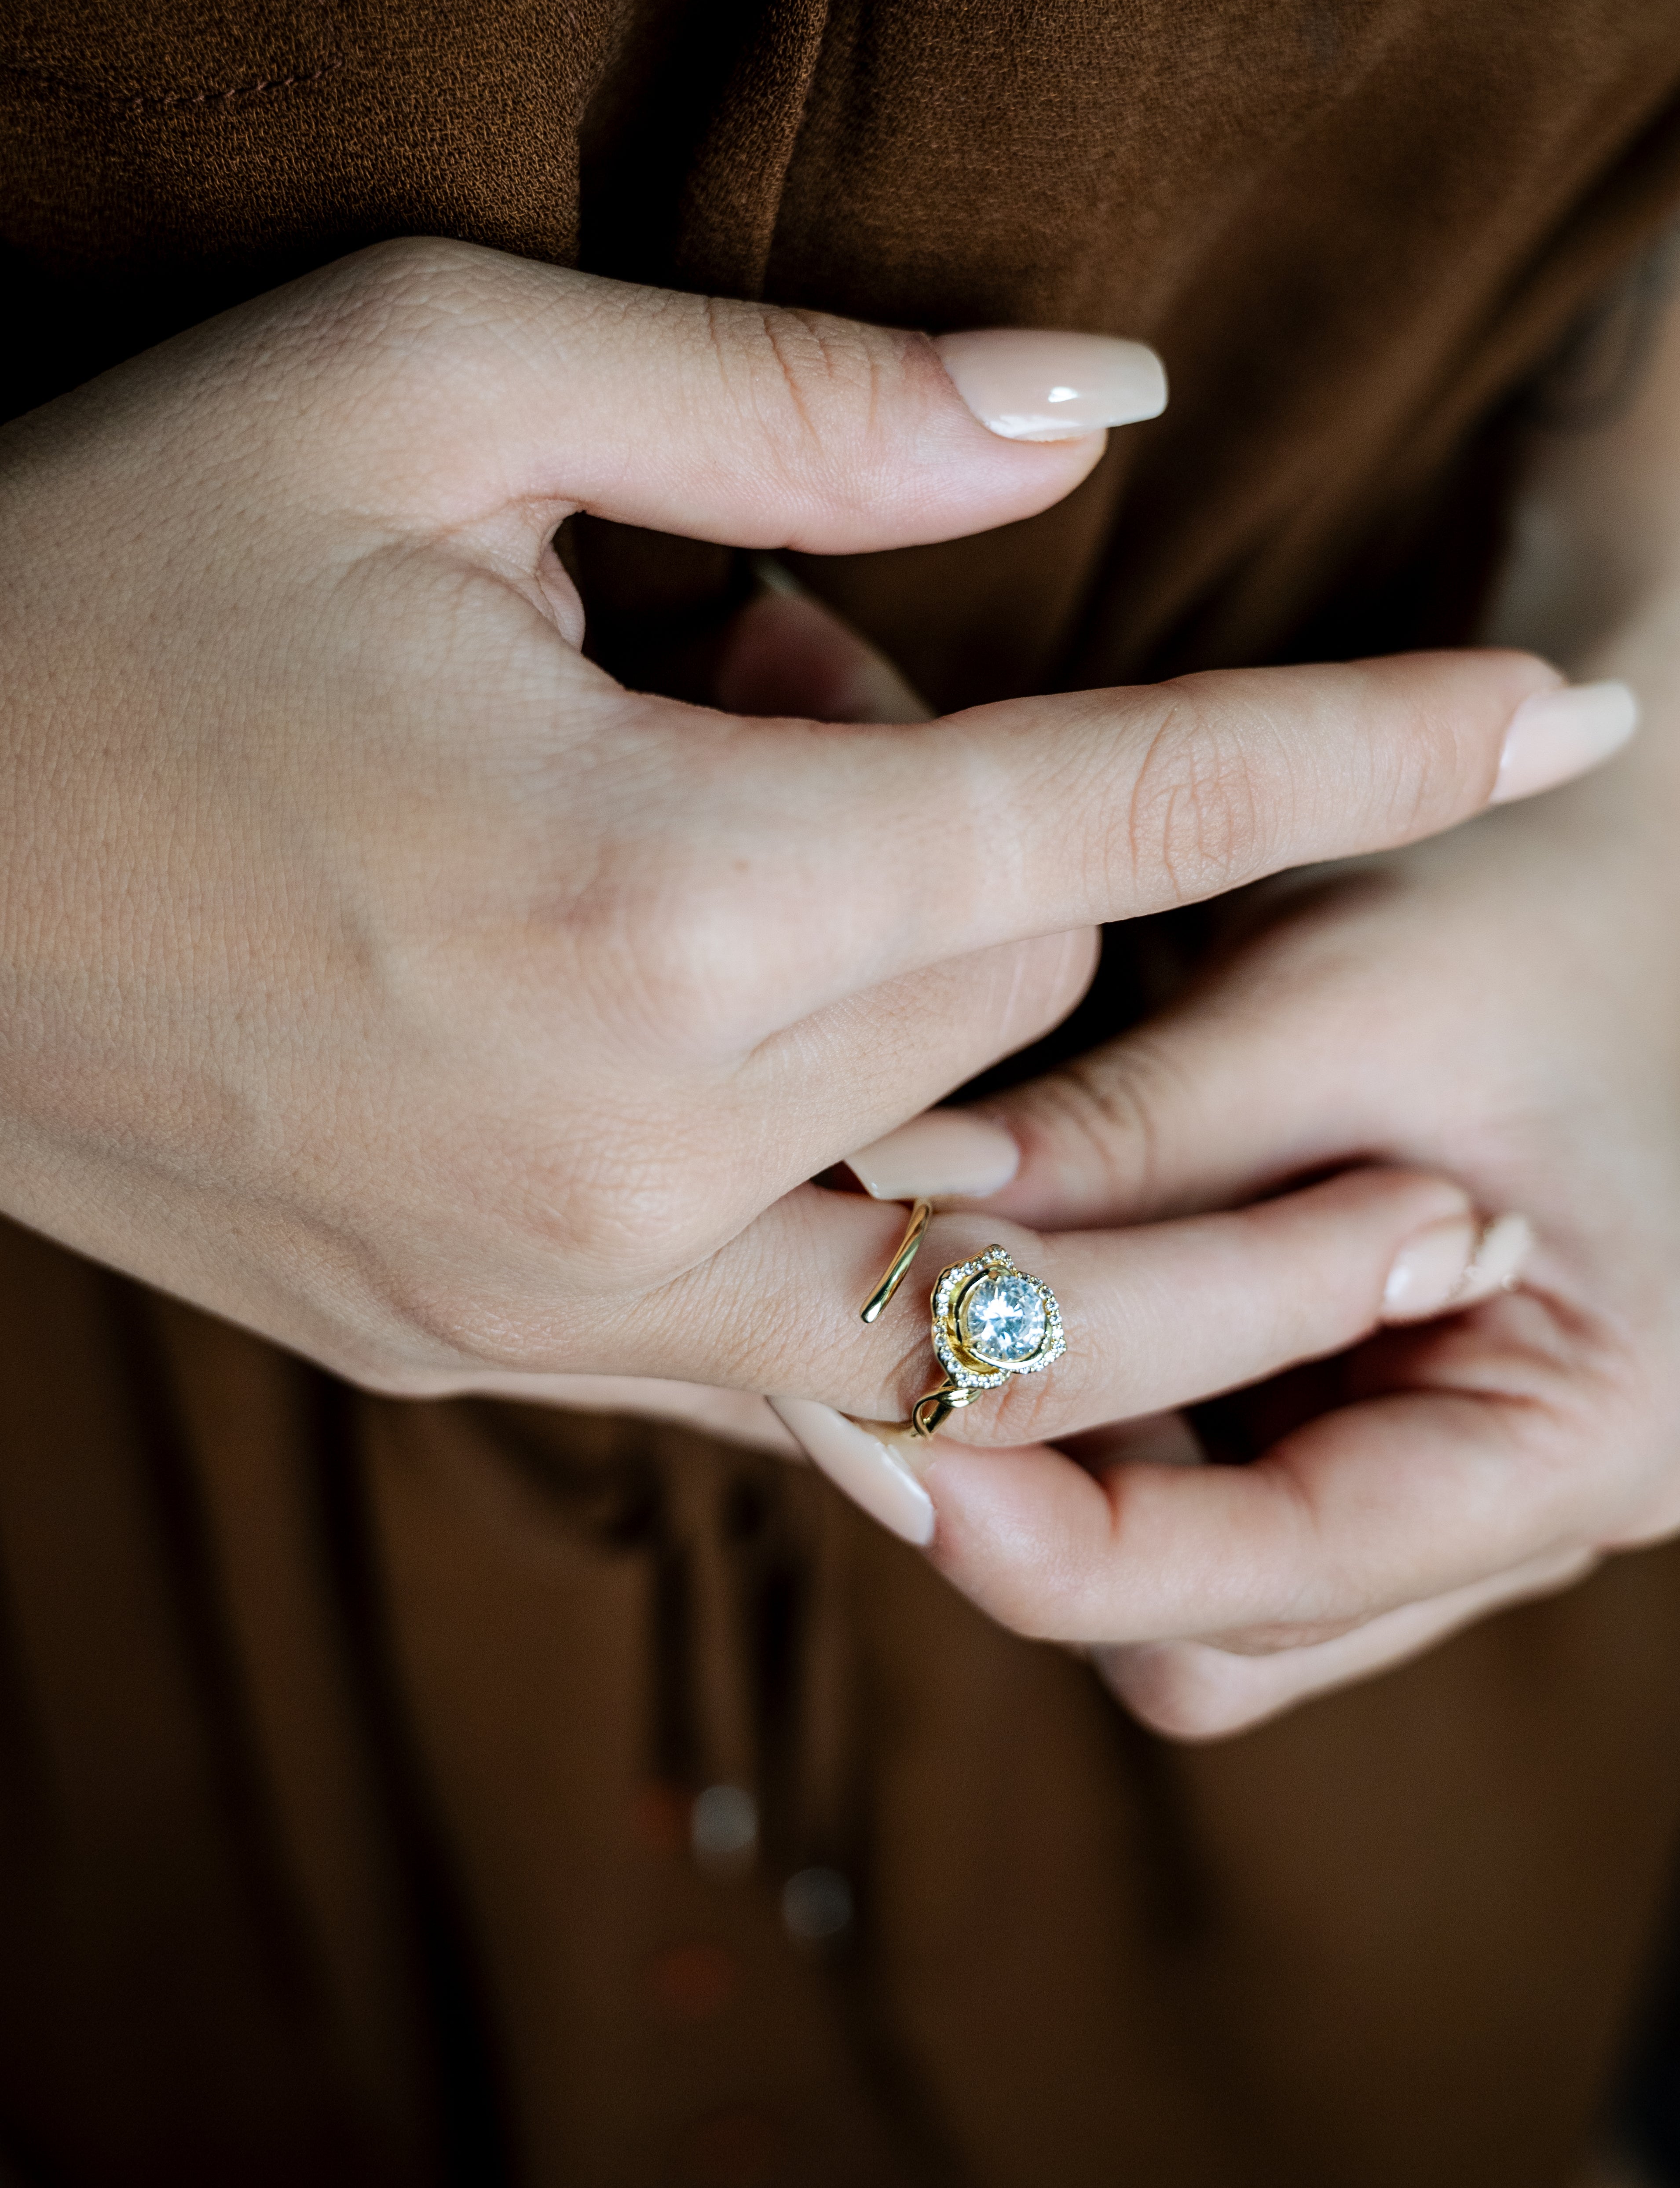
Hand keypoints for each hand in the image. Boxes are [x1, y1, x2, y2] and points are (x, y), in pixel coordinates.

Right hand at [0, 238, 1619, 1416]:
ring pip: (975, 1274)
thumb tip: (1091, 406)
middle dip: (1023, 872)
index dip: (1354, 753)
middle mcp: (631, 1137)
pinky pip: (804, 1385)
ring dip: (1164, 1228)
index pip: (1105, 822)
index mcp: (642, 883)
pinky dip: (946, 1348)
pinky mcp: (493, 1347)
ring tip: (1374, 1211)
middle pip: (1016, 1022)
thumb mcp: (421, 387)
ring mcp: (563, 1282)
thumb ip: (792, 404)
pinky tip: (1055, 1322)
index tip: (1547, 729)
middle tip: (823, 713)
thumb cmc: (102, 578)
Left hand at [871, 436, 1676, 1735]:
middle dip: (1040, 1508)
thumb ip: (1132, 1141)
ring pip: (1185, 1581)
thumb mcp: (1335, 1005)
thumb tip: (893, 1218)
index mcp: (1585, 1433)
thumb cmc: (1531, 906)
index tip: (882, 1440)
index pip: (1276, 1576)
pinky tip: (1029, 1291)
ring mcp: (1432, 1474)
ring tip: (950, 1302)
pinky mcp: (1355, 1420)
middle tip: (875, 1359)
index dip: (1058, 1544)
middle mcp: (1517, 1504)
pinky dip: (1096, 1413)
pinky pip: (1193, 1489)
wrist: (1628, 874)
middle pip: (1214, 1617)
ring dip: (1058, 1465)